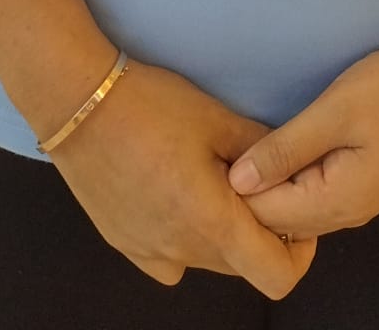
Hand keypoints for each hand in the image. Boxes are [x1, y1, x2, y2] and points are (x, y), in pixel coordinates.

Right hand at [49, 60, 316, 294]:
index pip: (277, 275)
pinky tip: (175, 194)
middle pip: (243, 266)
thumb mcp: (216, 119)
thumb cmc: (151, 106)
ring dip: (220, 232)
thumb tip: (292, 165)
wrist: (78, 103)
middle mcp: (182, 250)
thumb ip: (261, 150)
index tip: (293, 211)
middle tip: (252, 182)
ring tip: (209, 180)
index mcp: (213, 222)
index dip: (299, 251)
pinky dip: (184, 236)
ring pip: (206, 260)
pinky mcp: (124, 245)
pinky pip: (170, 258)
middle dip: (258, 231)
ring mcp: (150, 252)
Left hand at [226, 32, 378, 238]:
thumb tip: (235, 183)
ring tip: (241, 141)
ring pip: (294, 205)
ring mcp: (355, 199)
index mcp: (338, 202)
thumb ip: (285, 149)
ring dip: (268, 180)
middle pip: (277, 218)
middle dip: (247, 188)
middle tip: (221, 143)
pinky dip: (288, 175)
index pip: (265, 217)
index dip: (233, 188)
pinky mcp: (360, 180)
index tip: (212, 151)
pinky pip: (311, 191)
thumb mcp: (336, 111)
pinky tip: (275, 148)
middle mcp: (345, 213)